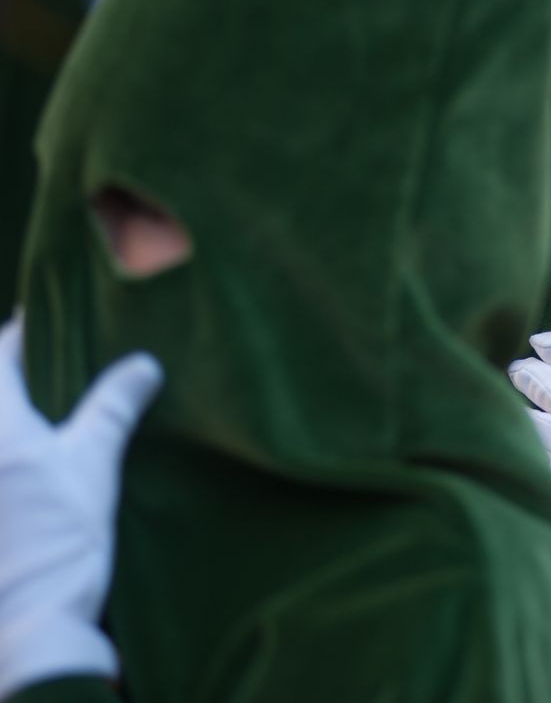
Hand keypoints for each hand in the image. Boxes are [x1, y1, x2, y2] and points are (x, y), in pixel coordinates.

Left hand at [0, 315, 162, 697]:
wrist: (26, 625)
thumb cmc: (58, 542)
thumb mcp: (93, 467)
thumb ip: (112, 408)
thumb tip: (143, 364)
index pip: (1, 356)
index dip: (23, 333)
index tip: (45, 319)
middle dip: (15, 377)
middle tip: (50, 364)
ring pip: (0, 432)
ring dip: (17, 420)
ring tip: (46, 417)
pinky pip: (3, 467)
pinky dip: (16, 455)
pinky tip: (35, 466)